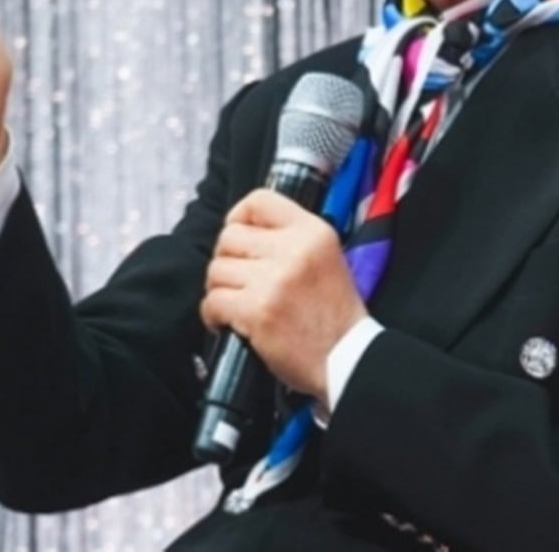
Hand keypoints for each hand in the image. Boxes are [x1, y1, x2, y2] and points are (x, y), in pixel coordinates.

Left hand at [201, 189, 366, 403]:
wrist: (346, 357)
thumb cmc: (333, 311)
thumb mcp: (326, 256)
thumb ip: (290, 237)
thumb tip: (243, 229)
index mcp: (312, 231)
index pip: (259, 200)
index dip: (239, 217)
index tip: (241, 240)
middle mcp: (293, 249)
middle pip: (229, 237)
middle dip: (227, 260)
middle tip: (238, 280)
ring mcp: (273, 280)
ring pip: (216, 269)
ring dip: (220, 288)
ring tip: (235, 303)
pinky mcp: (257, 311)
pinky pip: (213, 301)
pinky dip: (213, 314)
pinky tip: (226, 322)